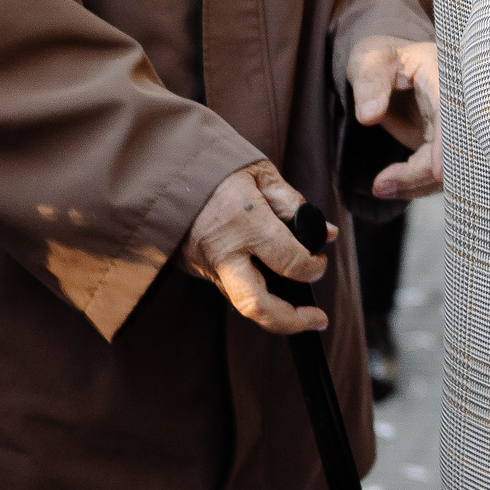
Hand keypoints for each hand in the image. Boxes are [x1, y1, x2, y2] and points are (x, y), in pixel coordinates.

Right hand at [179, 159, 331, 333]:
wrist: (163, 173)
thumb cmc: (217, 168)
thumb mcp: (261, 174)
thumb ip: (294, 205)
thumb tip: (326, 234)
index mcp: (245, 223)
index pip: (288, 261)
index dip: (312, 267)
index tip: (319, 261)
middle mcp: (223, 252)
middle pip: (257, 305)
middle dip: (291, 320)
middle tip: (318, 319)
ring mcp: (206, 265)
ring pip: (242, 303)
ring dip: (274, 312)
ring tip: (301, 312)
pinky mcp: (197, 270)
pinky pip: (230, 288)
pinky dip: (255, 292)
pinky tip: (272, 284)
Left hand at [345, 34, 440, 199]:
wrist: (391, 67)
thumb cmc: (383, 58)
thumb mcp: (370, 60)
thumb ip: (369, 82)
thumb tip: (368, 116)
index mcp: (447, 78)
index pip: (455, 116)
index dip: (449, 144)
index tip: (435, 171)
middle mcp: (458, 106)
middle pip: (456, 150)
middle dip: (423, 174)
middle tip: (380, 185)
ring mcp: (453, 128)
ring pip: (451, 167)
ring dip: (417, 184)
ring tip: (379, 187)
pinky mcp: (444, 145)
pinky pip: (439, 172)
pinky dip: (416, 184)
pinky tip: (388, 185)